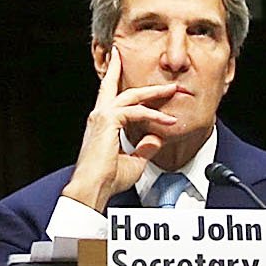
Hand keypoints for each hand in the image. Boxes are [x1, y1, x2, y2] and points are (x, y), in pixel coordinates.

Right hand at [59, 45, 181, 212]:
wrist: (93, 188)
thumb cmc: (107, 179)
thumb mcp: (134, 162)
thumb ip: (145, 148)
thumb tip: (156, 139)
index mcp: (102, 124)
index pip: (114, 97)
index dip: (123, 83)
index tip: (135, 77)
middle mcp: (100, 116)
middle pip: (123, 88)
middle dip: (143, 82)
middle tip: (160, 77)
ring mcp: (102, 116)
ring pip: (132, 96)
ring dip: (154, 92)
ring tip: (172, 90)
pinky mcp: (108, 120)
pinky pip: (137, 112)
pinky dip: (154, 116)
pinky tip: (168, 121)